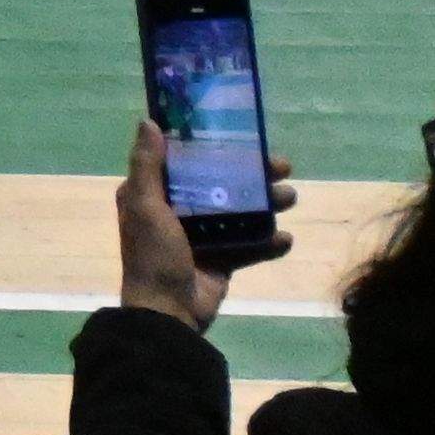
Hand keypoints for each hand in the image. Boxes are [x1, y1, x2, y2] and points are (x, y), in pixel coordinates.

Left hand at [115, 119, 290, 331]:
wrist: (169, 313)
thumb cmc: (153, 254)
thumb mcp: (144, 206)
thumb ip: (147, 166)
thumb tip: (149, 121)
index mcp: (155, 194)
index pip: (184, 161)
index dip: (209, 145)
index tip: (238, 131)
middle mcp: (179, 210)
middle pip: (221, 183)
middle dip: (252, 173)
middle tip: (282, 165)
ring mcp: (204, 236)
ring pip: (241, 211)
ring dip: (267, 203)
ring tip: (290, 196)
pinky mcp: (223, 259)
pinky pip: (250, 246)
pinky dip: (268, 242)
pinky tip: (286, 239)